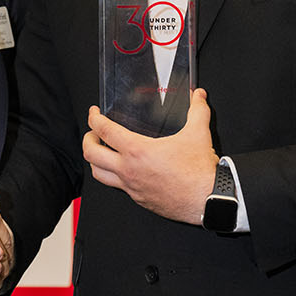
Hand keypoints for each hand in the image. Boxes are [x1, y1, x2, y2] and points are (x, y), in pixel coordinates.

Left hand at [84, 88, 218, 223]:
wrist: (208, 200)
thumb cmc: (200, 171)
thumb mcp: (198, 133)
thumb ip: (197, 110)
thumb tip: (198, 95)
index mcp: (137, 151)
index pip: (104, 131)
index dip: (94, 119)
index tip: (94, 113)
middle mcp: (129, 170)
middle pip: (91, 154)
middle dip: (87, 139)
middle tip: (92, 132)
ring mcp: (132, 187)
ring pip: (98, 174)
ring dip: (95, 160)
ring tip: (100, 152)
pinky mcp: (139, 199)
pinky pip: (117, 186)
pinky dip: (113, 175)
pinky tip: (123, 169)